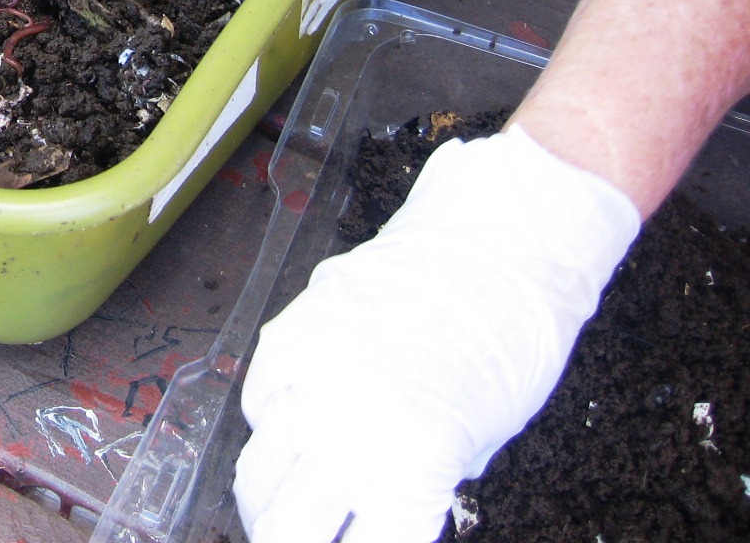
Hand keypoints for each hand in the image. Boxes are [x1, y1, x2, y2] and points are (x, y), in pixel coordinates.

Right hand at [232, 125, 639, 542]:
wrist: (491, 249)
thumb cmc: (507, 338)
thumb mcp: (476, 442)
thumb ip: (415, 487)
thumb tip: (376, 511)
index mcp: (410, 472)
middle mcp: (348, 432)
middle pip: (283, 528)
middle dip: (286, 542)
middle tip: (301, 537)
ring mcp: (310, 381)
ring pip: (256, 470)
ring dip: (265, 496)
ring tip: (280, 502)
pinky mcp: (289, 336)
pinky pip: (256, 401)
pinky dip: (267, 423)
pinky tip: (288, 428)